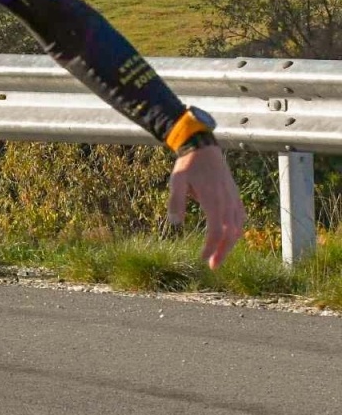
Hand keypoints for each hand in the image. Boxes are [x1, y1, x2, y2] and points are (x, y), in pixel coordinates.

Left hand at [166, 144, 245, 268]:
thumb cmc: (188, 165)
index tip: (201, 258)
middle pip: (230, 233)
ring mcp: (234, 198)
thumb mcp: (176, 180)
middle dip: (223, 251)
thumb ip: (175, 201)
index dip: (211, 247)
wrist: (203, 148)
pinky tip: (229, 239)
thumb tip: (174, 223)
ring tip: (219, 257)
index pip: (216, 230)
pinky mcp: (235, 196)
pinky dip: (236, 232)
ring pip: (238, 227)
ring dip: (230, 244)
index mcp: (213, 199)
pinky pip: (240, 218)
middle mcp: (227, 201)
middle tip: (212, 266)